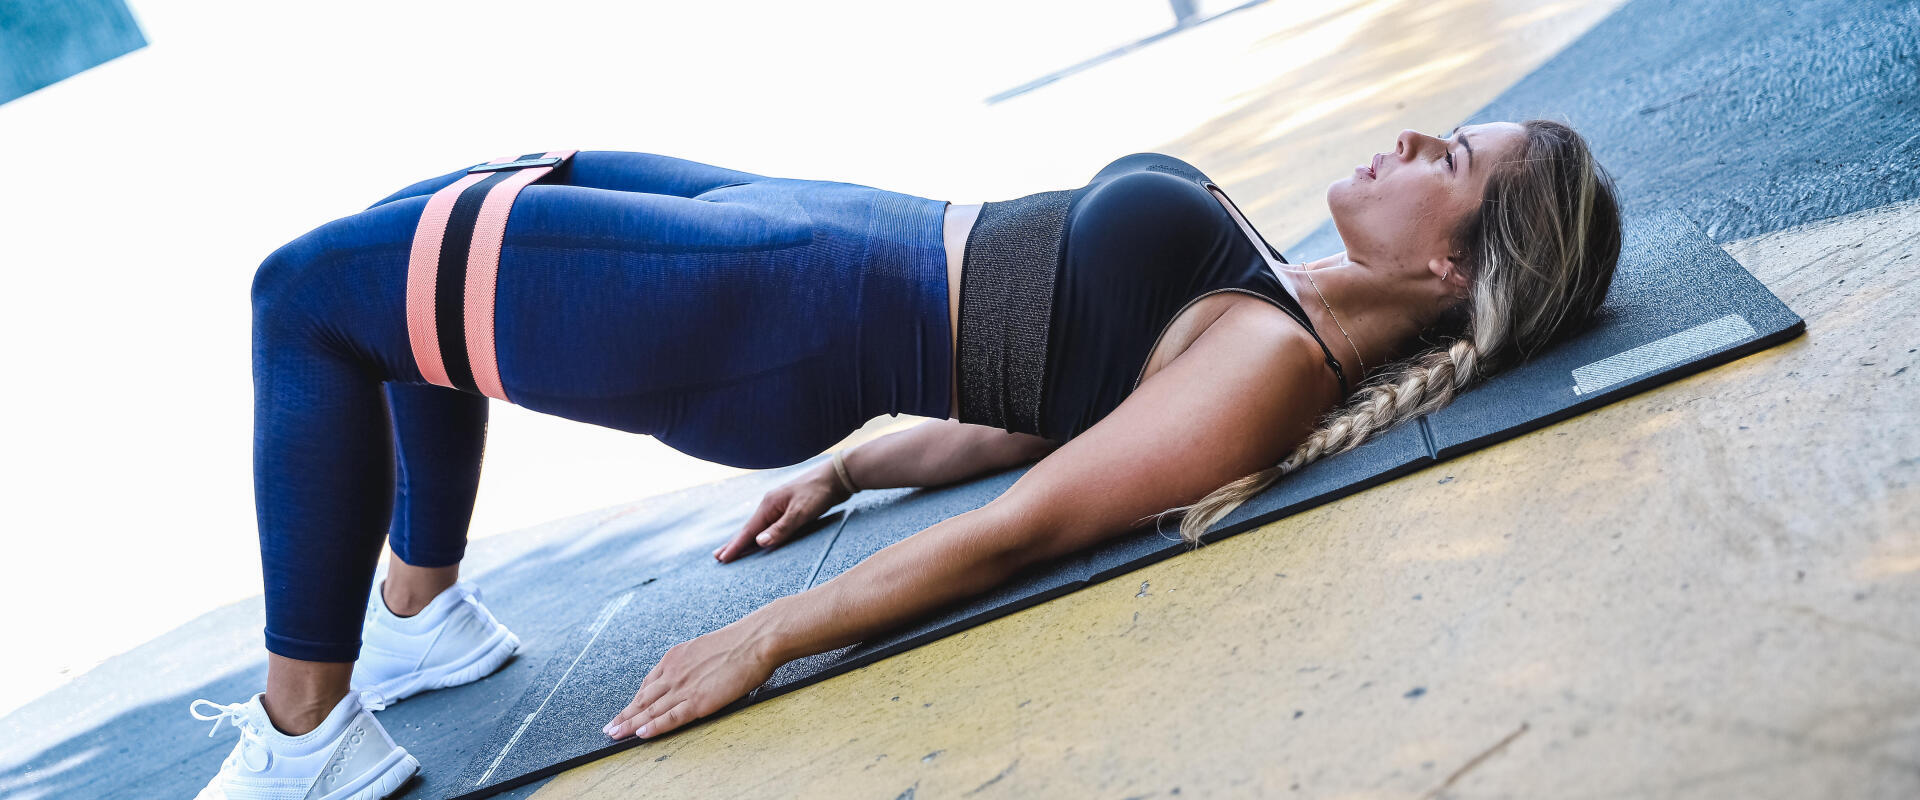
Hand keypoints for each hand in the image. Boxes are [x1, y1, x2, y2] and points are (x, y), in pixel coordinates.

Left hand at [602, 617, 779, 740]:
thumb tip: (693, 673)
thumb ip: (692, 662)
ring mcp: (684, 688)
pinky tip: (641, 734)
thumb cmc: (738, 642)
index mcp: (675, 657)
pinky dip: (654, 727)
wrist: (755, 640)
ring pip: (649, 710)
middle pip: (642, 698)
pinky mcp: (698, 702)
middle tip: (610, 727)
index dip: (634, 700)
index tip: (625, 710)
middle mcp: (674, 672)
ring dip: (630, 724)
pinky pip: (670, 718)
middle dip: (624, 715)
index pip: (648, 684)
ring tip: (616, 734)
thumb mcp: (704, 647)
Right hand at [713, 463, 849, 562]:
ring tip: (732, 548)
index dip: (735, 546)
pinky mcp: (788, 508)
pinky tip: (760, 537)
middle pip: (749, 528)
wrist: (837, 476)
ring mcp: (779, 506)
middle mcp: (770, 504)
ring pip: (758, 526)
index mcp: (769, 505)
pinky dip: (759, 534)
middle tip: (717, 557)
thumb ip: (781, 528)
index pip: (749, 531)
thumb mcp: (801, 512)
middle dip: (734, 543)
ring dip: (745, 539)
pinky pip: (768, 525)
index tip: (722, 559)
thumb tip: (759, 542)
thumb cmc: (820, 493)